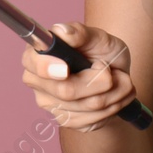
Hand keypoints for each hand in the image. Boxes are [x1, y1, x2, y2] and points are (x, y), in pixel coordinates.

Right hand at [19, 22, 136, 132]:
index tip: (65, 69)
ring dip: (114, 91)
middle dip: (100, 79)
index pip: (33, 64)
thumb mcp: (97, 36)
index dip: (47, 68)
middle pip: (66, 90)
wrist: (116, 75)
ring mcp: (51, 105)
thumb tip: (62, 31)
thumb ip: (79, 32)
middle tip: (109, 68)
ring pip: (89, 105)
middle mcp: (38, 82)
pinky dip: (114, 105)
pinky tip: (114, 94)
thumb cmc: (102, 51)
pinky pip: (96, 119)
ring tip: (119, 79)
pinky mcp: (68, 121)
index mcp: (37, 55)